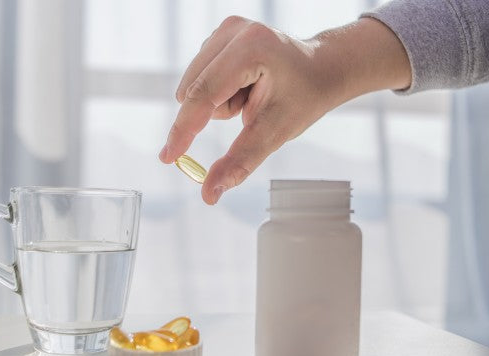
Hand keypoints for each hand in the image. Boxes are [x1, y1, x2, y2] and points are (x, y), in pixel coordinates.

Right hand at [159, 16, 410, 204]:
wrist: (321, 69)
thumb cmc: (304, 98)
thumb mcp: (274, 133)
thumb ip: (239, 162)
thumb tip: (209, 193)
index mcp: (251, 47)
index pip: (204, 95)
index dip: (183, 131)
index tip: (168, 158)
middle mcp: (234, 30)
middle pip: (195, 92)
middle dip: (216, 113)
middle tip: (253, 108)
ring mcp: (226, 29)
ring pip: (195, 87)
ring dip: (219, 103)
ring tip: (252, 95)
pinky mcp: (220, 34)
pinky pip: (201, 78)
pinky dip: (220, 91)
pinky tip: (245, 86)